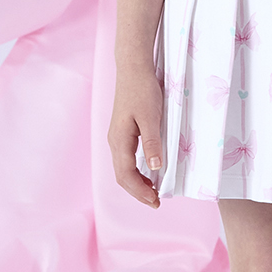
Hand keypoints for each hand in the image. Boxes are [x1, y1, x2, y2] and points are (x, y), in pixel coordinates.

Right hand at [108, 67, 166, 207]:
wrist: (133, 69)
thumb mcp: (151, 117)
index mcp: (120, 140)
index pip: (126, 175)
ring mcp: (118, 137)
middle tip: (156, 202)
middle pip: (122, 175)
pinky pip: (127, 159)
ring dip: (137, 183)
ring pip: (123, 168)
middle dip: (137, 192)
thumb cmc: (142, 90)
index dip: (139, 191)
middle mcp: (115, 141)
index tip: (155, 200)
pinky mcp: (123, 132)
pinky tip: (149, 172)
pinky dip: (136, 171)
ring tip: (153, 192)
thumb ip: (152, 142)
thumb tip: (155, 168)